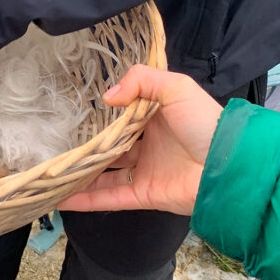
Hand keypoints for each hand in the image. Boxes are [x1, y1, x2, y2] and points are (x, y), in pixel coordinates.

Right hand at [58, 65, 224, 215]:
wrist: (230, 165)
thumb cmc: (206, 122)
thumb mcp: (177, 87)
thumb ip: (143, 80)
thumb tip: (107, 97)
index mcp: (155, 118)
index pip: (121, 116)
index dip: (98, 114)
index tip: (71, 111)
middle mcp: (147, 145)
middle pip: (108, 146)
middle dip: (83, 145)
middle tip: (52, 143)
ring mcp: (144, 171)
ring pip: (103, 173)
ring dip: (79, 174)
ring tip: (49, 172)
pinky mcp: (143, 194)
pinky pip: (109, 196)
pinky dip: (85, 199)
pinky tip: (61, 197)